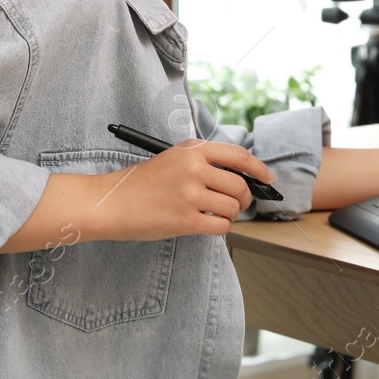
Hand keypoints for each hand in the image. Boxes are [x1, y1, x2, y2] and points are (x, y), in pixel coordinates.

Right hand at [94, 139, 274, 239]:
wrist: (111, 202)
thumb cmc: (142, 183)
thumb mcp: (174, 159)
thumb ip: (205, 162)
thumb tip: (241, 177)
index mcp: (194, 150)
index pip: (239, 156)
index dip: (259, 168)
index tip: (267, 178)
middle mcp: (195, 169)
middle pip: (240, 185)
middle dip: (244, 199)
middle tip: (237, 205)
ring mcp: (190, 194)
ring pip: (232, 208)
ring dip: (230, 215)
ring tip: (215, 214)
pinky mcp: (185, 220)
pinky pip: (221, 226)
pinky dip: (220, 228)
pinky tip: (207, 225)